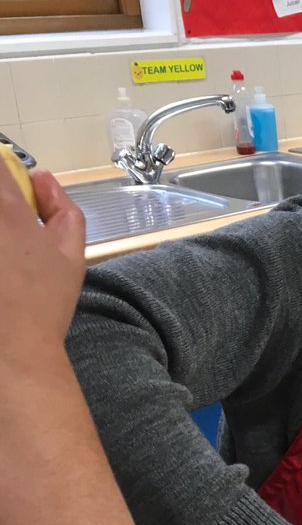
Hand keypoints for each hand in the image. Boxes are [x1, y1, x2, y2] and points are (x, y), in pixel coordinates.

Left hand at [0, 169, 85, 364]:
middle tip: (11, 238)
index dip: (3, 172)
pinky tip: (1, 275)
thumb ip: (62, 208)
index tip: (10, 191)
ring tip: (7, 261)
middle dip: (1, 209)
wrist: (11, 352)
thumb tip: (43, 179)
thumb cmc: (44, 305)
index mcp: (5, 209)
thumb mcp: (72, 255)